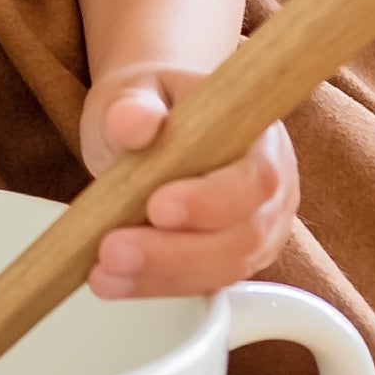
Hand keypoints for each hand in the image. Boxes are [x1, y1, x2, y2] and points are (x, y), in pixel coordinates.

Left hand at [77, 65, 299, 302]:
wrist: (156, 119)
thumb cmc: (154, 102)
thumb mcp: (135, 89)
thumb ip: (133, 105)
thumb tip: (132, 123)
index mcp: (261, 138)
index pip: (255, 179)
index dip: (212, 201)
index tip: (157, 207)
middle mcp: (270, 190)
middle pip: (243, 237)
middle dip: (175, 251)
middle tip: (113, 250)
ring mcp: (255, 230)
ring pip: (222, 269)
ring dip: (160, 276)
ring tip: (103, 272)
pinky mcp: (228, 259)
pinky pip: (200, 283)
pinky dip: (153, 285)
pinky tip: (111, 281)